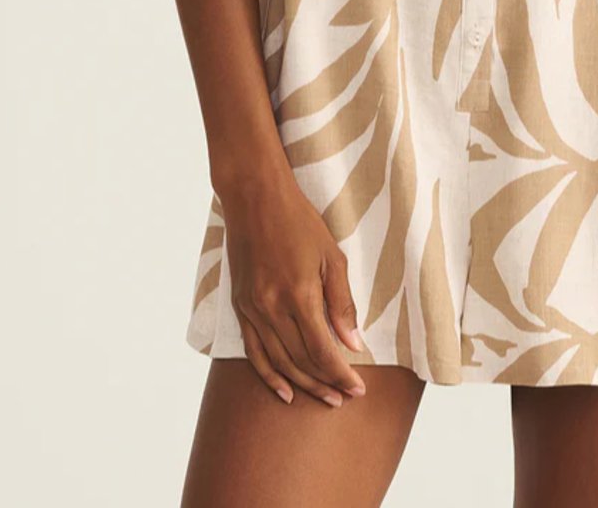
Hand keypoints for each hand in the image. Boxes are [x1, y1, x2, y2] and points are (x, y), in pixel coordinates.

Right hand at [222, 170, 367, 407]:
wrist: (255, 198)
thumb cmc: (299, 221)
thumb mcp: (332, 256)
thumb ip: (342, 302)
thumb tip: (353, 343)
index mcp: (299, 294)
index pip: (322, 350)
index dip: (340, 374)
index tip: (357, 389)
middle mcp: (272, 307)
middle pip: (301, 361)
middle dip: (325, 383)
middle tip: (345, 397)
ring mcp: (253, 309)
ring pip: (279, 361)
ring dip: (302, 384)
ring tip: (324, 398)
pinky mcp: (241, 307)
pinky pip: (254, 351)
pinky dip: (269, 375)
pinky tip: (284, 391)